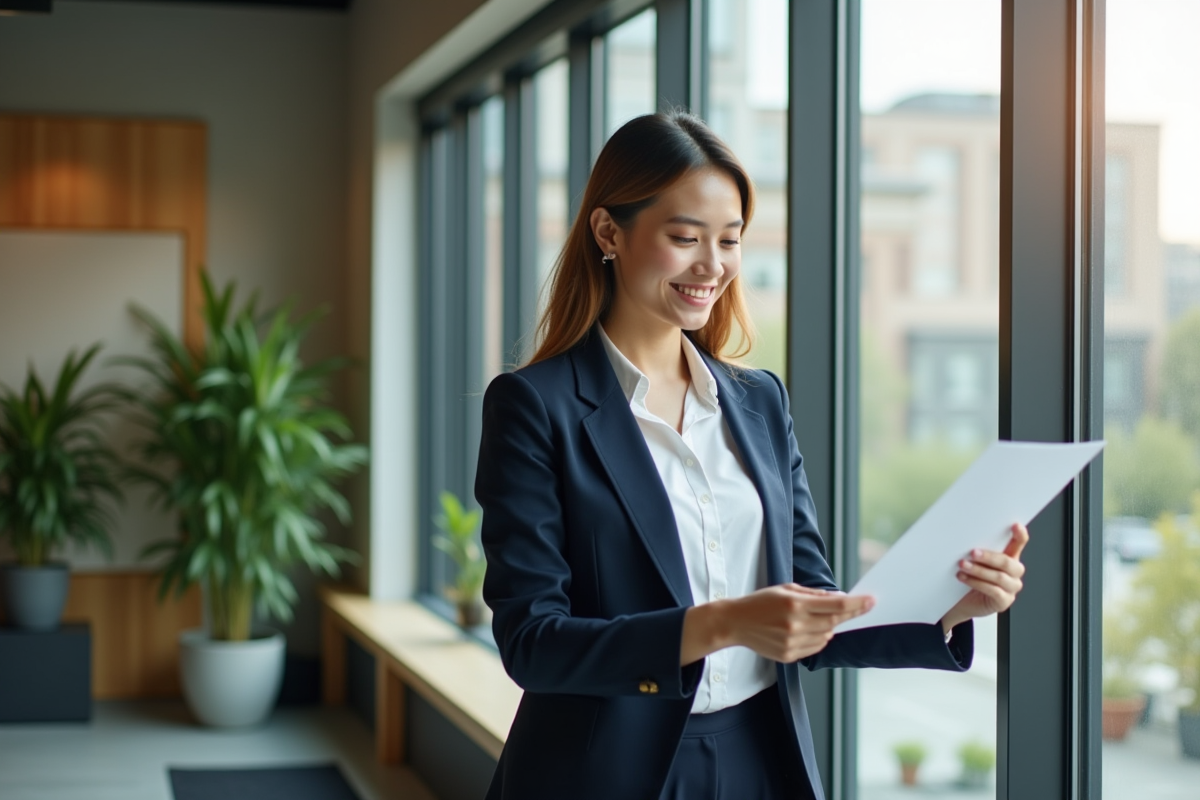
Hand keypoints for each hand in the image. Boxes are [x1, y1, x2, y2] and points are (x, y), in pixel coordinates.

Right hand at [681, 584, 874, 664]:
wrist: (735, 623)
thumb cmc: (760, 602)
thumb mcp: (786, 589)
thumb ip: (814, 594)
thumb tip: (840, 598)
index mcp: (795, 604)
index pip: (836, 605)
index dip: (857, 604)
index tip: (871, 601)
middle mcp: (796, 625)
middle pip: (835, 622)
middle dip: (848, 614)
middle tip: (859, 607)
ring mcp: (792, 643)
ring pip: (827, 636)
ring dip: (829, 626)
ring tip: (813, 618)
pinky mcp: (789, 656)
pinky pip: (815, 648)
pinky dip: (818, 638)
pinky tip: (805, 630)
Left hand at [940, 522, 1028, 632]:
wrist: (963, 603)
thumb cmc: (971, 578)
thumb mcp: (975, 562)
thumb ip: (978, 551)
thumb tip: (968, 538)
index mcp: (1009, 558)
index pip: (1019, 543)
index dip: (1020, 535)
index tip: (1015, 525)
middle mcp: (1014, 573)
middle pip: (1008, 562)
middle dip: (989, 556)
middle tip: (972, 553)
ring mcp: (1011, 588)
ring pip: (999, 577)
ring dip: (979, 570)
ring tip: (962, 565)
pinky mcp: (1004, 602)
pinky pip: (993, 591)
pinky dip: (976, 583)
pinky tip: (964, 578)